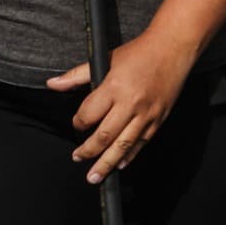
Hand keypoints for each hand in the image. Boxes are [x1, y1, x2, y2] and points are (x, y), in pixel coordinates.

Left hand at [44, 29, 197, 183]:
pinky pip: (142, 142)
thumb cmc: (139, 52)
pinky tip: (119, 164)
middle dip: (88, 151)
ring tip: (95, 176)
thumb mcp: (105, 60)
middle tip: (78, 158)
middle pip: (104, 136)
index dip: (78, 123)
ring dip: (106, 163)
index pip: (88, 115)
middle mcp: (131, 103)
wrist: (173, 48)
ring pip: (123, 145)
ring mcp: (147, 113)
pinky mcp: (159, 118)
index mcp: (114, 87)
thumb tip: (52, 84)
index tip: (77, 124)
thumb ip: (77, 76)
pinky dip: (129, 155)